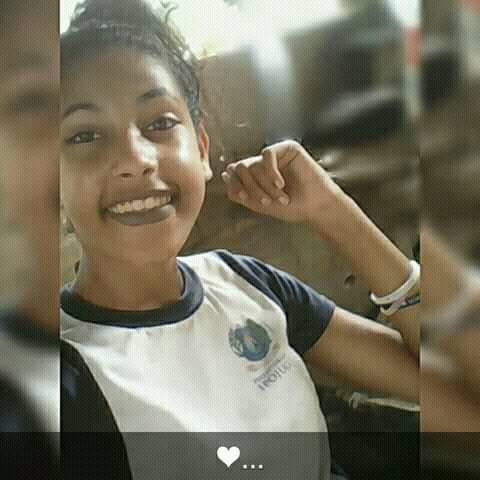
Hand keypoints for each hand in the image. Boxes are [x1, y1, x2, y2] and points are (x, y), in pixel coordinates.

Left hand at [221, 140, 343, 223]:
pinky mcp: (287, 148)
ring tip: (280, 197)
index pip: (233, 173)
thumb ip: (240, 192)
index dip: (234, 184)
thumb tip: (224, 175)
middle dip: (251, 187)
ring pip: (254, 164)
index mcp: (255, 175)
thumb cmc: (292, 207)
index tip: (245, 198)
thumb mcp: (260, 204)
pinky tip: (281, 184)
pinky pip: (267, 155)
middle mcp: (263, 162)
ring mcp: (275, 155)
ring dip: (265, 185)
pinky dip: (271, 173)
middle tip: (266, 201)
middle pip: (241, 168)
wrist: (316, 208)